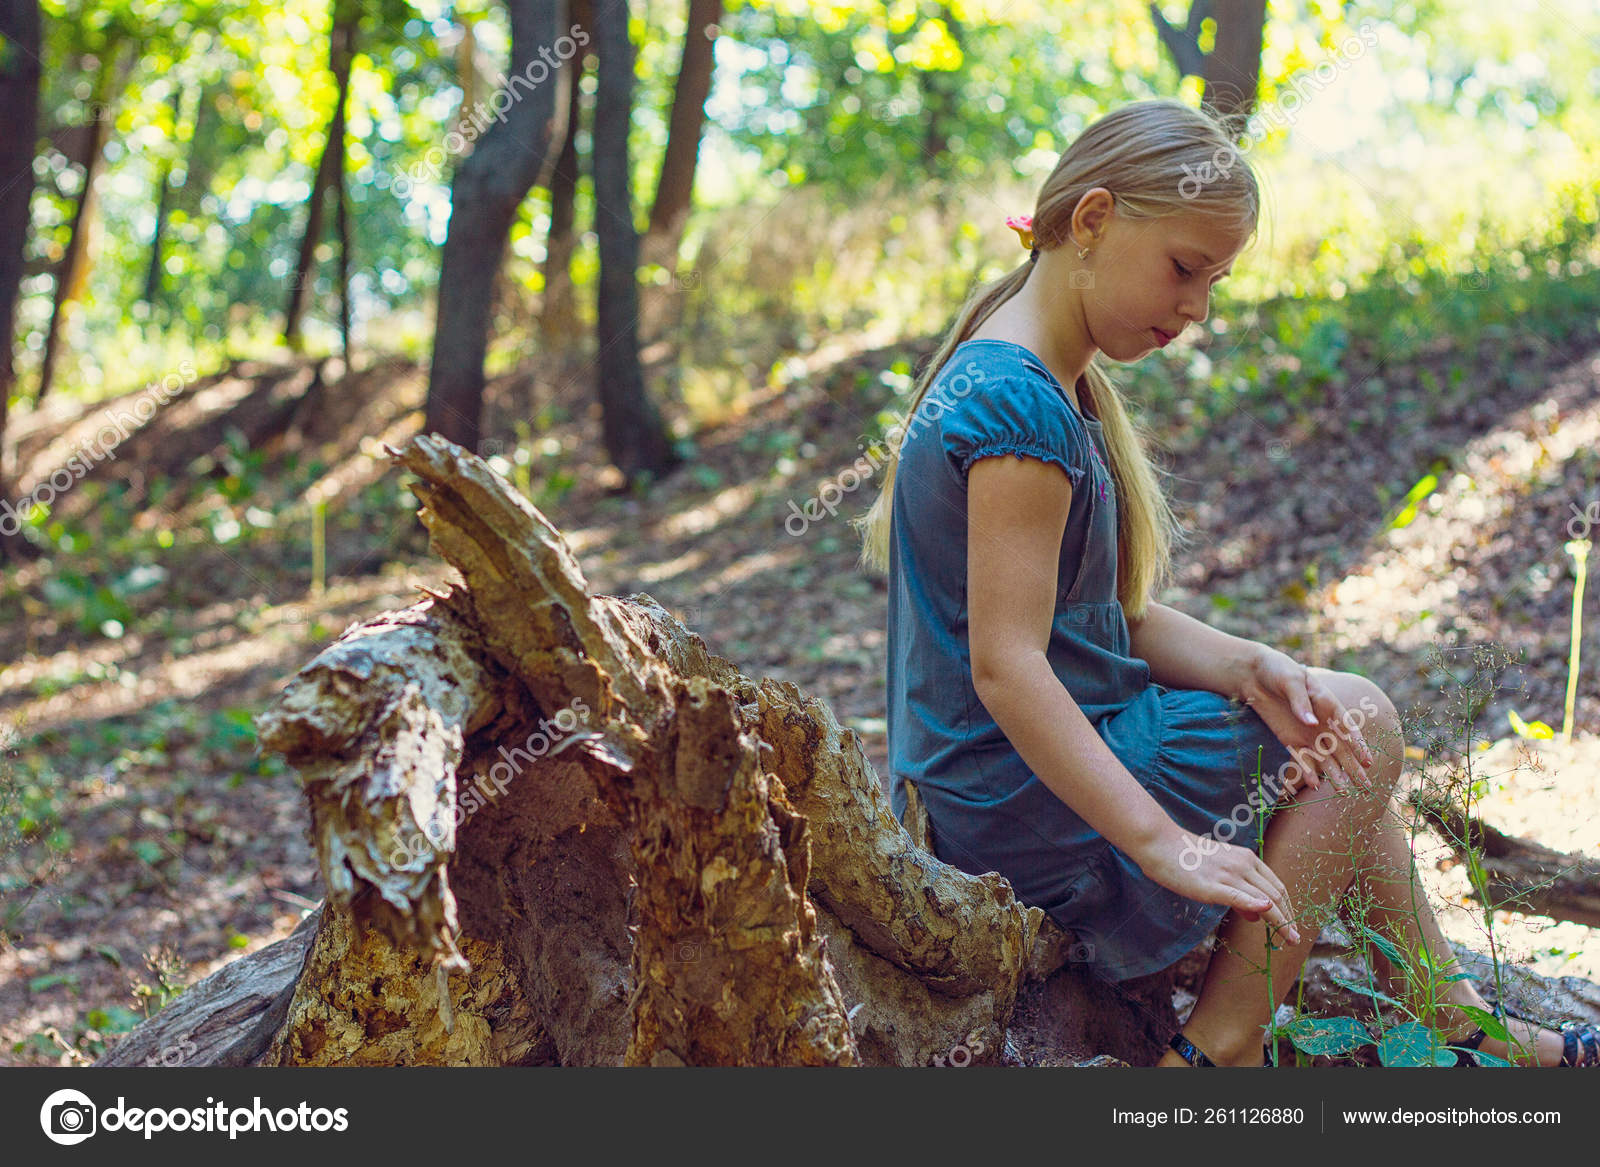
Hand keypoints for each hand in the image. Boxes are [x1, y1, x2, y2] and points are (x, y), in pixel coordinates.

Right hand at [1133, 825, 1301, 944]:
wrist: (1161, 843)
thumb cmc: (1187, 858)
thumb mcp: (1220, 870)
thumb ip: (1240, 890)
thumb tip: (1257, 915)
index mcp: (1247, 858)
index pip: (1277, 886)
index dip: (1288, 908)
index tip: (1293, 926)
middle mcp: (1243, 864)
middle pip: (1276, 895)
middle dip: (1289, 919)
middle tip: (1294, 939)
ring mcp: (1228, 874)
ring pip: (1265, 899)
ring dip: (1281, 922)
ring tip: (1290, 939)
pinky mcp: (1212, 885)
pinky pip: (1239, 896)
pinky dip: (1256, 905)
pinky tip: (1267, 913)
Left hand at [1237, 648, 1375, 794]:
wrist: (1255, 675)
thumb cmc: (1279, 670)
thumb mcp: (1291, 680)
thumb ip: (1301, 702)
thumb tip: (1312, 723)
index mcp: (1329, 706)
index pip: (1348, 728)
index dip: (1359, 745)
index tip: (1368, 761)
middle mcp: (1322, 724)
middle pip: (1342, 749)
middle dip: (1354, 768)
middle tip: (1367, 788)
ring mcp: (1307, 734)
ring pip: (1325, 758)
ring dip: (1335, 775)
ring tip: (1345, 794)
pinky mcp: (1290, 740)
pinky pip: (1301, 759)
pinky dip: (1307, 771)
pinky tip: (1314, 784)